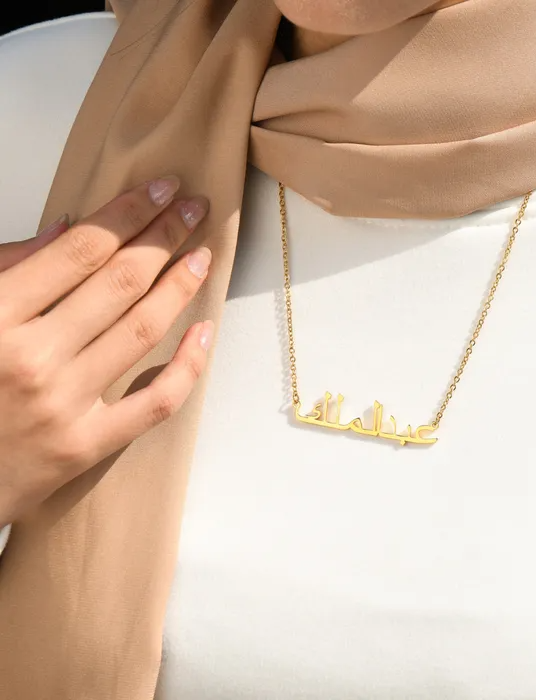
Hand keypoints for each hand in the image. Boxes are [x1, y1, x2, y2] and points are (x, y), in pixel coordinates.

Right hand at [0, 177, 212, 525]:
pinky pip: (155, 403)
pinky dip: (188, 366)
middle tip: (194, 208)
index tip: (161, 188)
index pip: (82, 250)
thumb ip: (6, 267)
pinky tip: (205, 331)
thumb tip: (72, 228)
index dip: (129, 212)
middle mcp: (31, 358)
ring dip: (181, 287)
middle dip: (164, 236)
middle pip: (120, 283)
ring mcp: (62, 406)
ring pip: (142, 331)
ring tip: (202, 256)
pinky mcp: (85, 446)